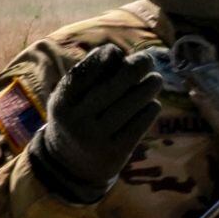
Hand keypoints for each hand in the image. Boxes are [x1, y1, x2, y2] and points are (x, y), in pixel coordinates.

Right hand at [26, 46, 163, 203]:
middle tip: (147, 59)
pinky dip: (150, 109)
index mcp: (62, 102)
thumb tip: (117, 53)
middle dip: (135, 67)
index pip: (86, 70)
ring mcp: (97, 138)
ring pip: (132, 102)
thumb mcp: (69, 99)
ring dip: (149, 86)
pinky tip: (152, 103)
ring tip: (156, 79)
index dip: (105, 57)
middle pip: (114, 84)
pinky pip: (141, 123)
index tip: (117, 51)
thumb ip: (86, 76)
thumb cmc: (77, 118)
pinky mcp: (116, 152)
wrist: (71, 166)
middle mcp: (78, 120)